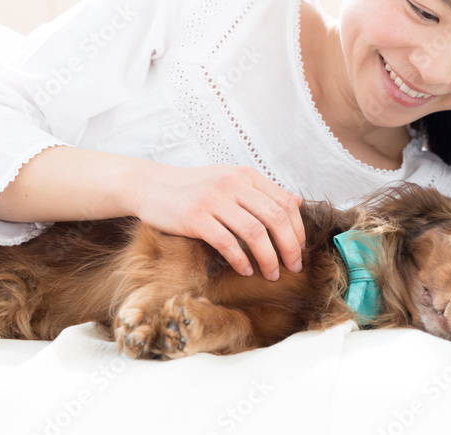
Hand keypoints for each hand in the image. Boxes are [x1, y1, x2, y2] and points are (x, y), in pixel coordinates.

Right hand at [129, 163, 305, 280]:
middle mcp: (233, 184)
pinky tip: (245, 270)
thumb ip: (261, 191)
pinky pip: (227, 242)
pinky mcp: (195, 217)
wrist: (150, 186)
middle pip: (275, 218)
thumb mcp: (230, 180)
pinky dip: (241, 260)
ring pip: (255, 232)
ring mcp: (213, 199)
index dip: (298, 229)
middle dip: (289, 247)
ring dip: (268, 258)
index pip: (285, 202)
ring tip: (272, 274)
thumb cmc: (193, 188)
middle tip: (293, 267)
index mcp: (245, 175)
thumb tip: (296, 202)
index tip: (300, 249)